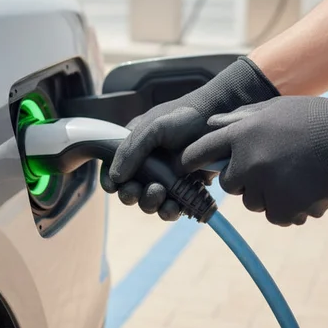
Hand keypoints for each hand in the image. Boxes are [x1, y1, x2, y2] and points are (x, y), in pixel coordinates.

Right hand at [100, 56, 279, 220]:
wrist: (216, 120)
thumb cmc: (182, 117)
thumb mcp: (152, 128)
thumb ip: (131, 150)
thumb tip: (116, 177)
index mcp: (134, 148)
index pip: (114, 169)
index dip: (111, 180)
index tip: (114, 186)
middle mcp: (147, 166)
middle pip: (130, 190)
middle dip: (132, 195)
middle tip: (139, 190)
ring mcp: (165, 179)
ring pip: (149, 202)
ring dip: (150, 204)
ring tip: (161, 196)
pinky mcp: (184, 189)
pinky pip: (171, 207)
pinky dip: (170, 210)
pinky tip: (175, 206)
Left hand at [180, 87, 327, 225]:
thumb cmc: (314, 118)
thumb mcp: (273, 108)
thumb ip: (239, 118)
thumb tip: (211, 125)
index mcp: (241, 132)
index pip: (198, 153)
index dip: (191, 162)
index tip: (188, 168)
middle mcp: (248, 160)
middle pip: (228, 184)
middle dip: (244, 179)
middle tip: (272, 166)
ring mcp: (266, 185)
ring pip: (253, 202)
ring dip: (268, 194)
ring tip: (295, 174)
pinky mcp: (285, 207)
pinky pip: (276, 215)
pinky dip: (289, 208)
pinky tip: (306, 189)